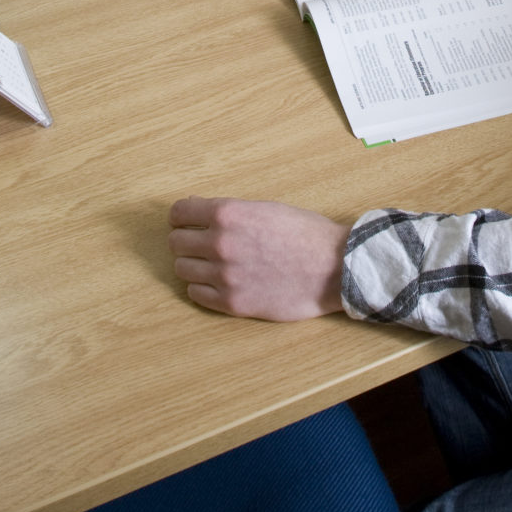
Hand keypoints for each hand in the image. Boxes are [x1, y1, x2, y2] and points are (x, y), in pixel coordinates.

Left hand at [169, 197, 346, 319]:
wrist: (335, 268)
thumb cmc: (307, 234)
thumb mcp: (266, 208)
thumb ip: (231, 212)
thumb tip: (198, 211)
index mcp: (228, 214)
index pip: (179, 213)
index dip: (181, 216)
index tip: (184, 221)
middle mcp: (220, 244)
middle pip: (176, 242)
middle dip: (185, 240)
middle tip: (198, 244)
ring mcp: (224, 276)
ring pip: (182, 269)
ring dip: (193, 265)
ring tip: (210, 265)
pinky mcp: (232, 303)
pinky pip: (196, 295)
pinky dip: (202, 288)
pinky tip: (217, 283)